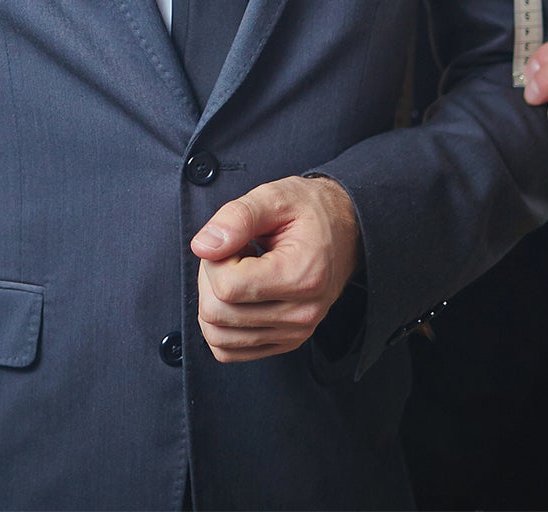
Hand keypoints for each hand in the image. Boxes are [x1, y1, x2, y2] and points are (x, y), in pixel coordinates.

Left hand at [190, 176, 361, 362]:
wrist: (346, 230)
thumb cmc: (309, 211)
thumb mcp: (274, 197)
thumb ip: (236, 218)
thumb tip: (202, 247)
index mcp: (301, 277)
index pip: (227, 287)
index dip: (214, 259)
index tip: (232, 241)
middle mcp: (301, 314)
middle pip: (218, 315)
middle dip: (210, 278)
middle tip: (232, 253)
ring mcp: (295, 332)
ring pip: (219, 337)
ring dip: (214, 301)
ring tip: (237, 272)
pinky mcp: (285, 341)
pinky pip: (231, 350)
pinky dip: (221, 324)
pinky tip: (238, 294)